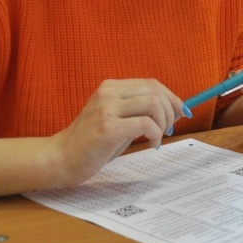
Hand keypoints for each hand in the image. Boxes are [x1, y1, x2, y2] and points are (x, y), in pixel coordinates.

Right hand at [50, 79, 183, 186]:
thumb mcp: (116, 119)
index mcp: (110, 87)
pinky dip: (156, 134)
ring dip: (163, 123)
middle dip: (171, 109)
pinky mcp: (108, 128)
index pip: (151, 84)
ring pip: (153, 104)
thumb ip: (140, 111)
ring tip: (158, 137)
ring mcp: (106, 109)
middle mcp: (108, 93)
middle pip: (155, 90)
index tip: (182, 113)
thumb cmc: (91, 142)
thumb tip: (175, 110)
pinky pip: (145, 124)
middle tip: (171, 129)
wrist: (60, 159)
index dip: (172, 97)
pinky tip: (151, 145)